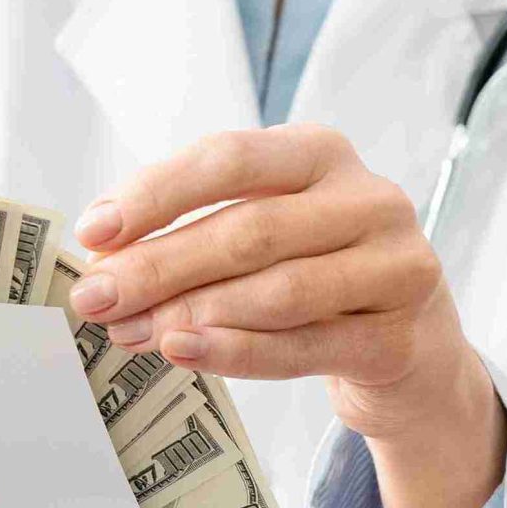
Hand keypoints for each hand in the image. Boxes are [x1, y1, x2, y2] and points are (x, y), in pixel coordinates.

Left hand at [68, 123, 506, 507]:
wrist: (413, 351)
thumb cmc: (317, 276)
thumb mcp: (267, 233)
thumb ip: (197, 236)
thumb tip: (105, 268)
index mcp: (322, 154)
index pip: (230, 160)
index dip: (157, 195)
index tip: (94, 232)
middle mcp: (369, 200)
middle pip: (248, 230)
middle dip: (160, 265)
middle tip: (96, 297)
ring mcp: (395, 268)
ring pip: (279, 290)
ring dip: (192, 313)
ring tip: (132, 331)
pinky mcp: (401, 339)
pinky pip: (306, 347)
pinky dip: (238, 352)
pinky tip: (185, 352)